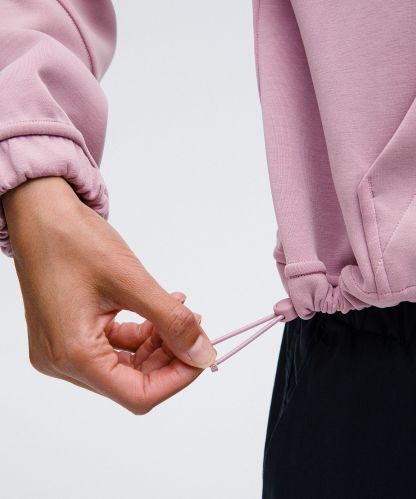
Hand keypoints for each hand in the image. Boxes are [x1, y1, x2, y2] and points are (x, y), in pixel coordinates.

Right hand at [3, 177, 216, 413]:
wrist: (39, 213)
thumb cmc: (72, 239)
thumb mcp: (132, 281)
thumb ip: (172, 321)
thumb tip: (203, 353)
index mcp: (72, 354)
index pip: (138, 395)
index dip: (178, 378)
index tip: (202, 353)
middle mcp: (62, 361)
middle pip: (132, 381)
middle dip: (170, 356)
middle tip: (195, 327)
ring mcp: (62, 349)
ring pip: (125, 364)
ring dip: (158, 342)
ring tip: (180, 312)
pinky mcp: (68, 333)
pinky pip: (111, 345)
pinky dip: (140, 332)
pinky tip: (160, 308)